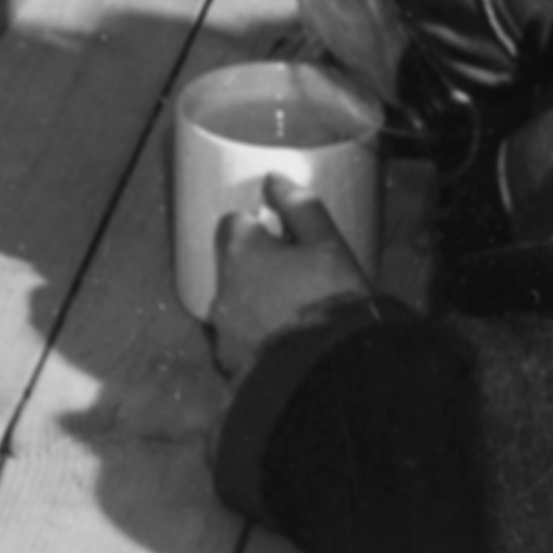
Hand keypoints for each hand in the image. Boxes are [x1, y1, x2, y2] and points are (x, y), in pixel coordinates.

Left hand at [208, 188, 377, 379]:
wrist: (328, 373)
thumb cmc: (330, 300)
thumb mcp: (327, 244)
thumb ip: (300, 207)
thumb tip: (275, 180)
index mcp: (241, 253)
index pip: (234, 223)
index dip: (260, 228)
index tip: (284, 238)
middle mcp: (222, 289)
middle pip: (234, 265)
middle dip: (259, 268)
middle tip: (299, 277)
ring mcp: (224, 329)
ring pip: (237, 304)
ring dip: (257, 303)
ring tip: (297, 314)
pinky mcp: (231, 363)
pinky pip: (241, 340)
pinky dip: (258, 337)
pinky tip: (288, 343)